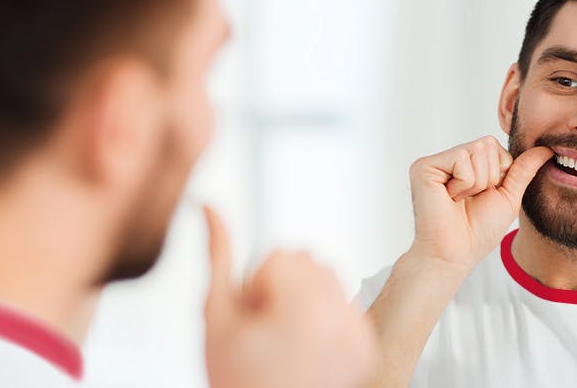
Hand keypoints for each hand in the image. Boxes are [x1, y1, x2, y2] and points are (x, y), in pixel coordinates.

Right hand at [202, 206, 375, 387]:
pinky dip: (324, 317)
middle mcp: (342, 319)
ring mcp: (359, 334)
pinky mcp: (366, 347)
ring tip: (284, 338)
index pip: (279, 256)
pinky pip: (344, 303)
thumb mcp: (215, 316)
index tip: (252, 321)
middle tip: (266, 331)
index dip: (254, 287)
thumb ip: (217, 256)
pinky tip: (304, 347)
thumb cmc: (238, 379)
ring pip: (327, 277)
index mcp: (307, 308)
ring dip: (303, 297)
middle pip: (306, 260)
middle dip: (281, 287)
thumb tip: (209, 207)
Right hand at [406, 136, 552, 272]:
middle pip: (487, 144)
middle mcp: (448, 160)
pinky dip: (464, 184)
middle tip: (469, 200)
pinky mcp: (424, 167)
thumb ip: (524, 170)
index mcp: (466, 165)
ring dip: (477, 183)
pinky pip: (461, 159)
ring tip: (459, 200)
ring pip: (476, 150)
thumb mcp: (508, 196)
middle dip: (489, 177)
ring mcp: (435, 162)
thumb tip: (547, 148)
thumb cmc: (478, 231)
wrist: (456, 254)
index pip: (495, 146)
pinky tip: (449, 198)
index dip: (499, 174)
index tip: (482, 197)